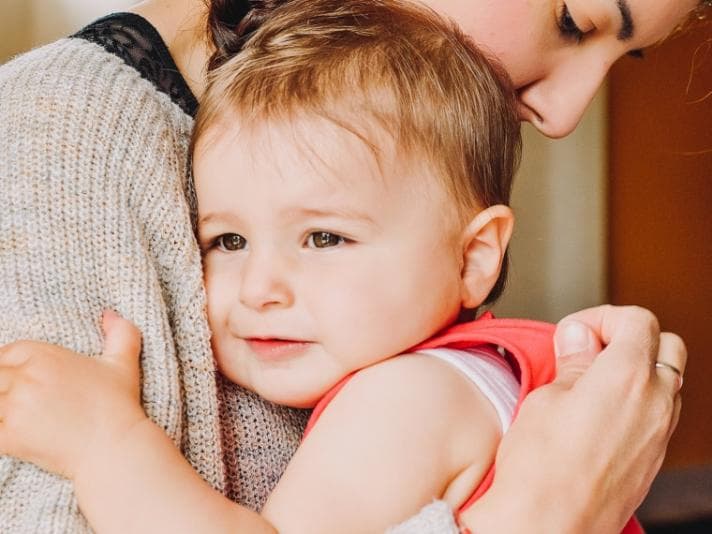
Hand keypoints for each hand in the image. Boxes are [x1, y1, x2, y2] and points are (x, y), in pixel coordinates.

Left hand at [0, 311, 146, 479]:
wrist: (114, 447)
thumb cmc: (118, 405)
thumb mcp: (123, 363)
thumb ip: (120, 333)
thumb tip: (109, 315)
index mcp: (44, 356)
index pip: (7, 352)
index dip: (8, 363)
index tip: (16, 375)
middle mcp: (25, 379)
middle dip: (3, 384)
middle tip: (16, 396)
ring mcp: (15, 409)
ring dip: (0, 406)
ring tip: (10, 411)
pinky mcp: (10, 437)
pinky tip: (9, 431)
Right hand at [460, 305, 684, 532]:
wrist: (549, 526)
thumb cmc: (541, 467)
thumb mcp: (546, 397)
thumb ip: (572, 362)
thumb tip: (578, 336)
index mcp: (628, 376)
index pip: (638, 320)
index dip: (601, 317)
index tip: (574, 333)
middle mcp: (656, 403)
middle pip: (666, 346)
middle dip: (629, 337)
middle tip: (589, 350)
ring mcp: (661, 434)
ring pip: (667, 381)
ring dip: (636, 370)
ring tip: (591, 383)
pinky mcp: (654, 459)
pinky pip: (660, 413)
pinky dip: (639, 400)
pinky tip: (600, 412)